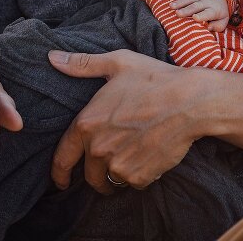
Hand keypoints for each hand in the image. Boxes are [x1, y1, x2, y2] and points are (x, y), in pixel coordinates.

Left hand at [48, 50, 200, 193]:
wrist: (190, 102)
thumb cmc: (154, 79)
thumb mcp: (117, 63)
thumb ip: (82, 64)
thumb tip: (53, 58)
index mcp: (87, 123)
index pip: (63, 157)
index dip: (59, 173)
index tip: (61, 182)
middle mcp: (99, 148)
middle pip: (89, 175)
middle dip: (96, 173)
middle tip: (108, 163)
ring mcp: (119, 165)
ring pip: (111, 181)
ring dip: (117, 174)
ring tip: (129, 159)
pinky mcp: (141, 176)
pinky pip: (133, 183)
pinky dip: (139, 175)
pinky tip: (148, 157)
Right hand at [167, 0, 229, 30]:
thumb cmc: (220, 13)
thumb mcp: (223, 21)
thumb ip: (217, 26)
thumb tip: (208, 28)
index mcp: (213, 11)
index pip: (207, 13)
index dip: (201, 15)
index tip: (195, 18)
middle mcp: (206, 2)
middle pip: (195, 6)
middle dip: (186, 9)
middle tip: (178, 14)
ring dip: (179, 2)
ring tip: (171, 6)